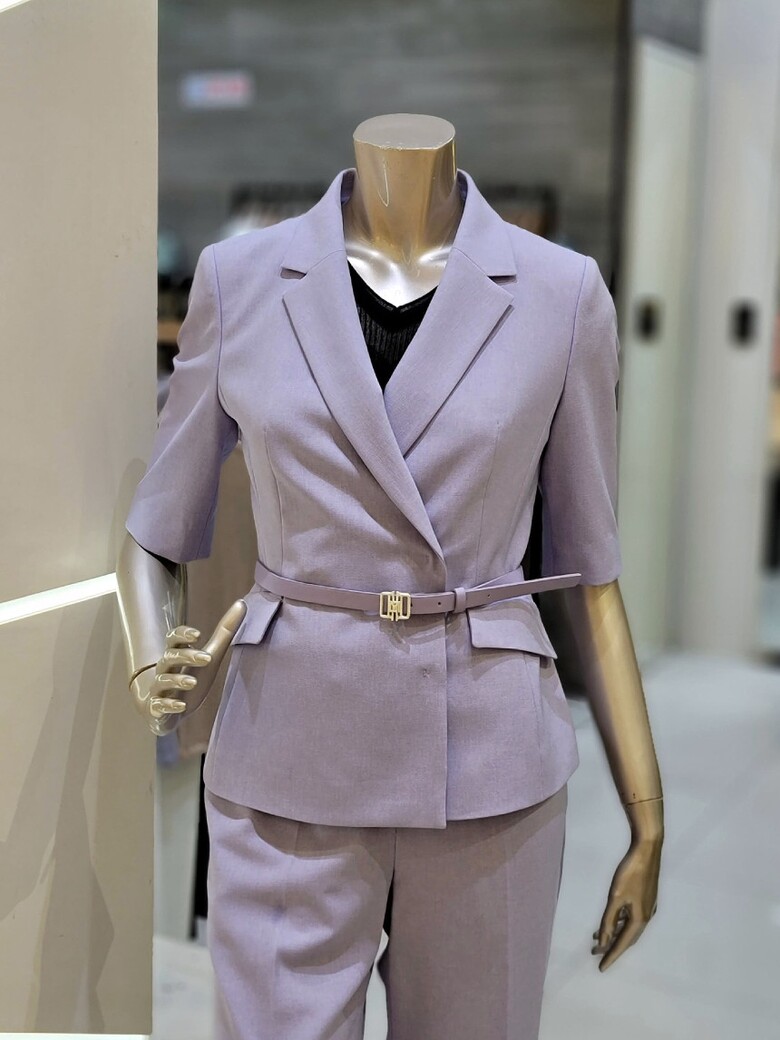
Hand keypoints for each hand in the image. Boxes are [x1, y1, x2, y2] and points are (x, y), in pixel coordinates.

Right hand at [131, 599, 246, 735]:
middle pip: (169, 657)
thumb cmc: (191, 678)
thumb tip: (242, 603)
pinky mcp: (156, 708)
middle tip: (207, 658)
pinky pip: (158, 706)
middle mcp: (165, 669)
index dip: (183, 634)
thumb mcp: (210, 655)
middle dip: (186, 656)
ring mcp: (159, 689)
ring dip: (177, 680)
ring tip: (193, 682)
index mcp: (177, 654)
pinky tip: (181, 707)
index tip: (198, 635)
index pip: (173, 638)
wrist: (168, 712)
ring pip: (162, 681)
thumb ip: (224, 632)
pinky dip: (168, 706)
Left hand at [591, 803, 662, 970]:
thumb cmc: (630, 872)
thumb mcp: (615, 897)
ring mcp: (648, 907)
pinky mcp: (646, 898)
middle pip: (627, 938)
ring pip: (629, 927)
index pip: (622, 943)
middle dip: (611, 947)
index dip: (611, 956)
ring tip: (598, 939)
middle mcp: (646, 917)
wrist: (648, 849)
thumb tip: (603, 940)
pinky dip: (620, 922)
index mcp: (640, 919)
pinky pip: (631, 917)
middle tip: (595, 954)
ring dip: (614, 933)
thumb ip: (608, 919)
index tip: (600, 968)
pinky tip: (611, 920)